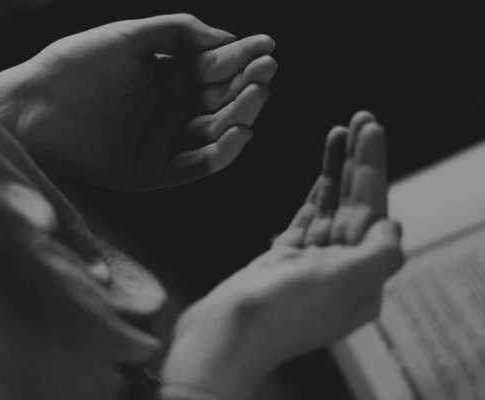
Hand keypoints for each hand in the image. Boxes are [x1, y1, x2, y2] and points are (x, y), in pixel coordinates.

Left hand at [0, 14, 275, 190]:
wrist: (32, 109)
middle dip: (246, 84)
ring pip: (214, 131)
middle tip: (267, 71)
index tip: (267, 46)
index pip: (214, 67)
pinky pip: (195, 165)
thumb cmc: (76, 65)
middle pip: (220, 99)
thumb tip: (227, 37)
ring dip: (239, 115)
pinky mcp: (153, 172)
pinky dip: (219, 154)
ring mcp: (163, 141)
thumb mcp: (129, 36)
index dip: (241, 56)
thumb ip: (177, 32)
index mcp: (167, 75)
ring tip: (256, 97)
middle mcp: (170, 109)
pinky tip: (239, 133)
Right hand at [160, 112, 404, 399]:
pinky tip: (324, 172)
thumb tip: (392, 224)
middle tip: (362, 119)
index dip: (374, 168)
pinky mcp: (283, 260)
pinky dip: (316, 194)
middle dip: (359, 161)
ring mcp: (311, 265)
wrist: (224, 334)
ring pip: (331, 207)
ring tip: (340, 131)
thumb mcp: (343, 282)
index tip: (372, 131)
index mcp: (363, 279)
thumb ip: (378, 252)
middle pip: (356, 204)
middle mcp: (341, 271)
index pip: (376, 212)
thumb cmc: (281, 313)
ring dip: (337, 170)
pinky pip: (306, 219)